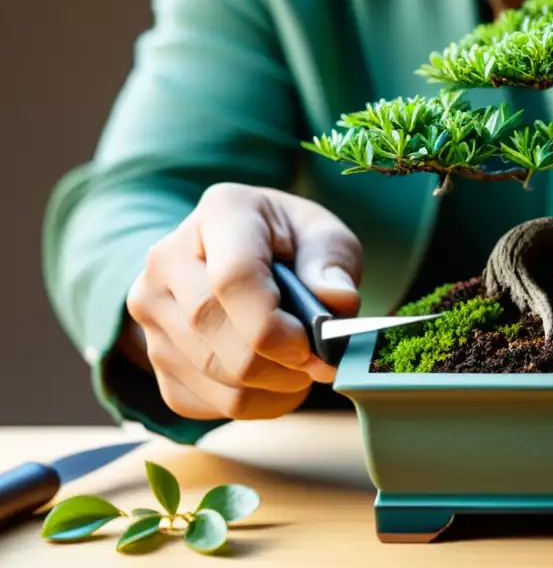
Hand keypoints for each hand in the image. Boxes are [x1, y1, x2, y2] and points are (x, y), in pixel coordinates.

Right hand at [125, 183, 362, 420]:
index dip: (273, 326)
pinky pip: (203, 402)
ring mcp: (152, 310)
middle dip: (277, 362)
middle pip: (214, 331)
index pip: (233, 279)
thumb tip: (336, 304)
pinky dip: (252, 404)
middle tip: (319, 363)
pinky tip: (275, 380)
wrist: (251, 255)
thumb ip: (332, 265)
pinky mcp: (152, 355)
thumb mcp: (325, 237)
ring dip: (271, 387)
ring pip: (211, 374)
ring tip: (301, 369)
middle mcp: (168, 259)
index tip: (311, 347)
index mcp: (220, 213)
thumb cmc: (294, 244)